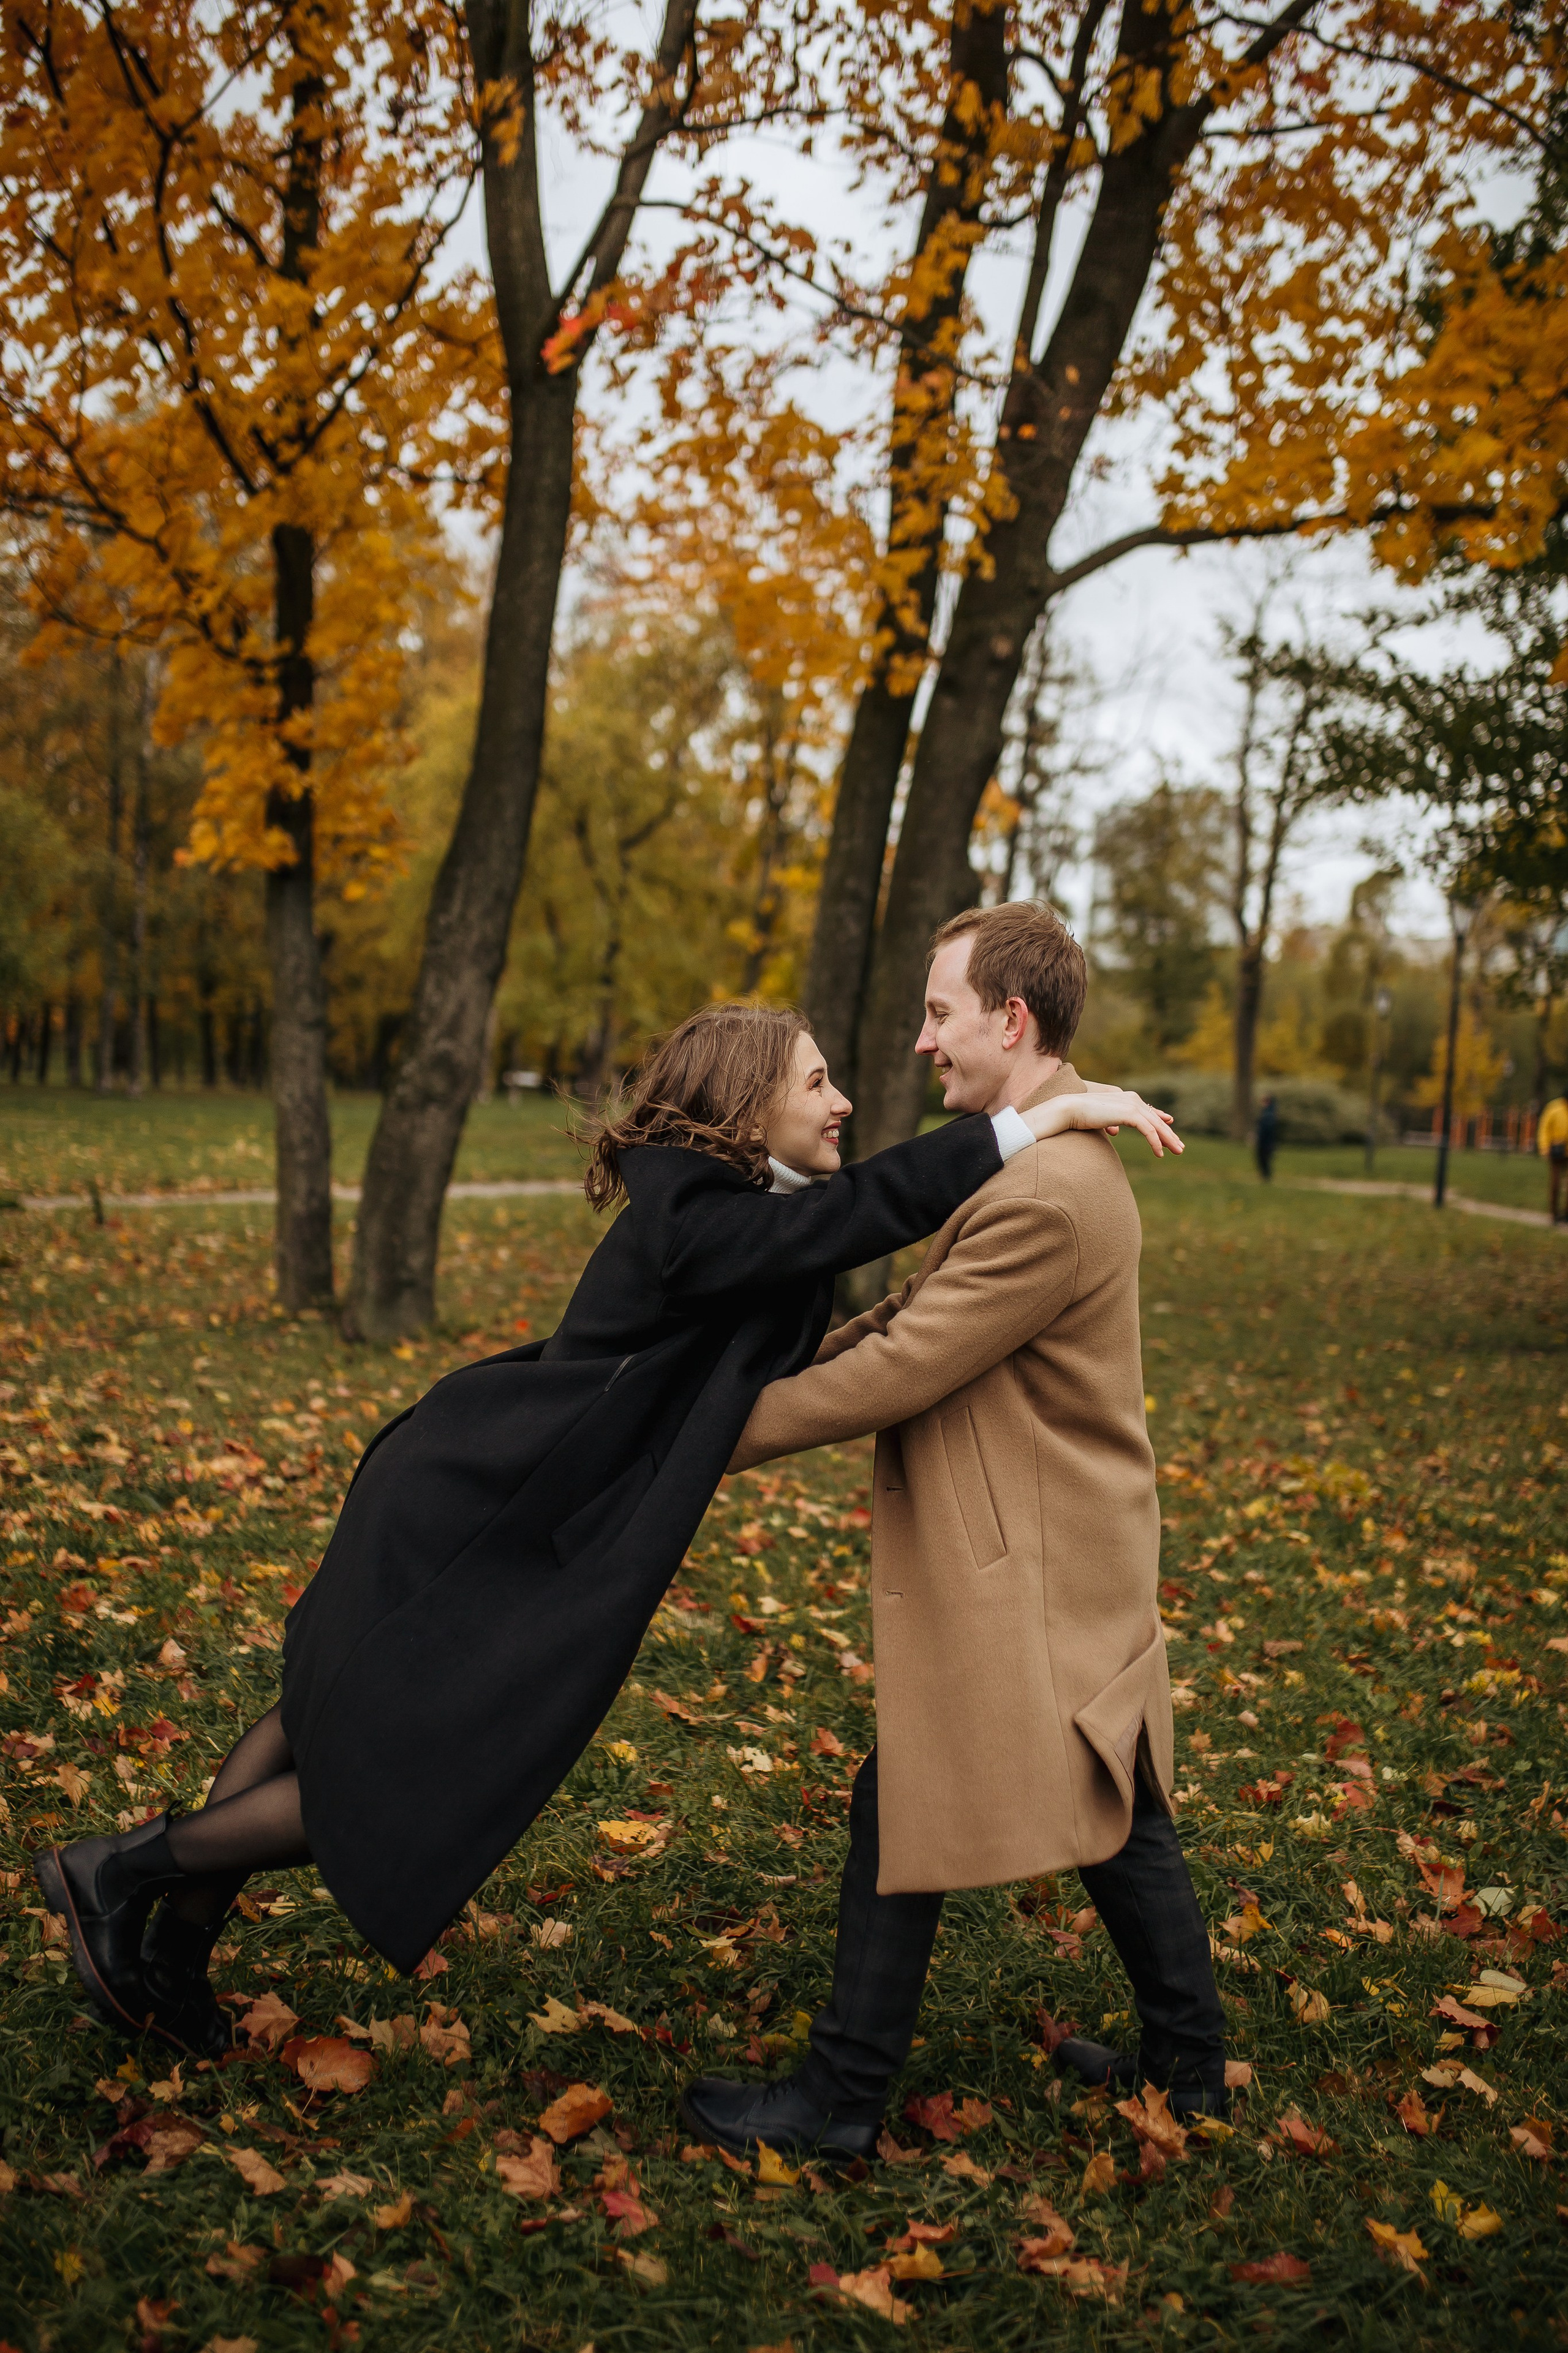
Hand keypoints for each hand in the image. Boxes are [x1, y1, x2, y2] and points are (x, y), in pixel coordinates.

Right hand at [1021, 1088, 1182, 1157]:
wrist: (1070, 1109)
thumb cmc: (1080, 1115)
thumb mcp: (1102, 1119)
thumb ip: (1111, 1123)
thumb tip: (1115, 1132)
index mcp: (1126, 1098)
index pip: (1149, 1113)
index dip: (1161, 1123)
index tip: (1171, 1133)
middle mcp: (1132, 1099)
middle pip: (1156, 1119)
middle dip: (1169, 1134)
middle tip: (1180, 1148)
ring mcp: (1131, 1105)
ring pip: (1156, 1125)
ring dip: (1168, 1140)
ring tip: (1177, 1152)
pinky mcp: (1129, 1113)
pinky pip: (1148, 1130)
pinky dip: (1155, 1142)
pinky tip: (1159, 1153)